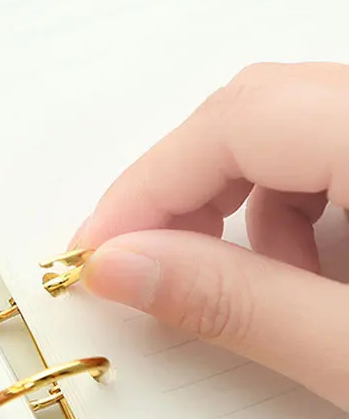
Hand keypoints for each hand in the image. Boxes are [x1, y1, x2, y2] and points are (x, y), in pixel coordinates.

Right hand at [71, 62, 348, 410]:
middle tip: (144, 266)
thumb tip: (120, 269)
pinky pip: (332, 147)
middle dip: (185, 193)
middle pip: (254, 111)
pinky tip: (316, 278)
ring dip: (245, 206)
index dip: (147, 188)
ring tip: (261, 292)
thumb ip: (242, 306)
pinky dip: (298, 208)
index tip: (94, 254)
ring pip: (291, 127)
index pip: (235, 123)